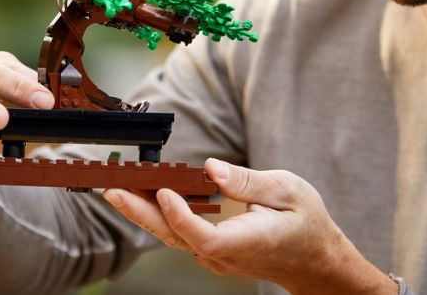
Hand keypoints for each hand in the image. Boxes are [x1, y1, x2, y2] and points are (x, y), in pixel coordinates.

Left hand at [103, 159, 396, 293]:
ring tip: (118, 188)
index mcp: (246, 241)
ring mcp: (216, 254)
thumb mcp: (288, 190)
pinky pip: (179, 232)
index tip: (165, 190)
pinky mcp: (212, 247)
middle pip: (175, 238)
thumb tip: (211, 168)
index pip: (204, 236)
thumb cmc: (305, 223)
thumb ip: (248, 181)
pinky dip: (158, 213)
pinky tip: (145, 194)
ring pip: (172, 235)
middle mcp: (224, 253)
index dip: (181, 216)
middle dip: (140, 213)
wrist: (313, 258)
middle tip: (113, 189)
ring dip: (143, 212)